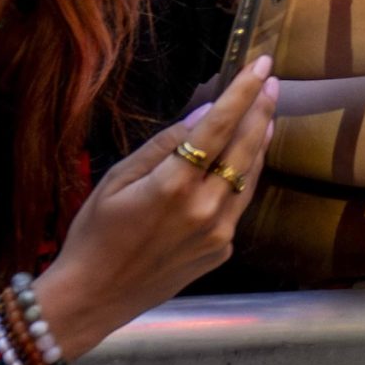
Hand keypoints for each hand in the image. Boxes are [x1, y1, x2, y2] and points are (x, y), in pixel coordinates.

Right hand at [36, 58, 277, 360]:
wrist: (92, 299)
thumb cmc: (93, 235)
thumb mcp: (116, 180)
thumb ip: (163, 145)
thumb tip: (204, 113)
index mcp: (174, 186)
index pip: (219, 127)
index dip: (243, 93)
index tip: (261, 66)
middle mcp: (205, 208)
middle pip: (246, 148)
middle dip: (262, 109)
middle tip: (272, 81)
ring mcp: (218, 232)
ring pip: (250, 175)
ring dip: (258, 142)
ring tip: (264, 112)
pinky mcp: (222, 250)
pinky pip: (239, 204)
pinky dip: (242, 177)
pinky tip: (241, 161)